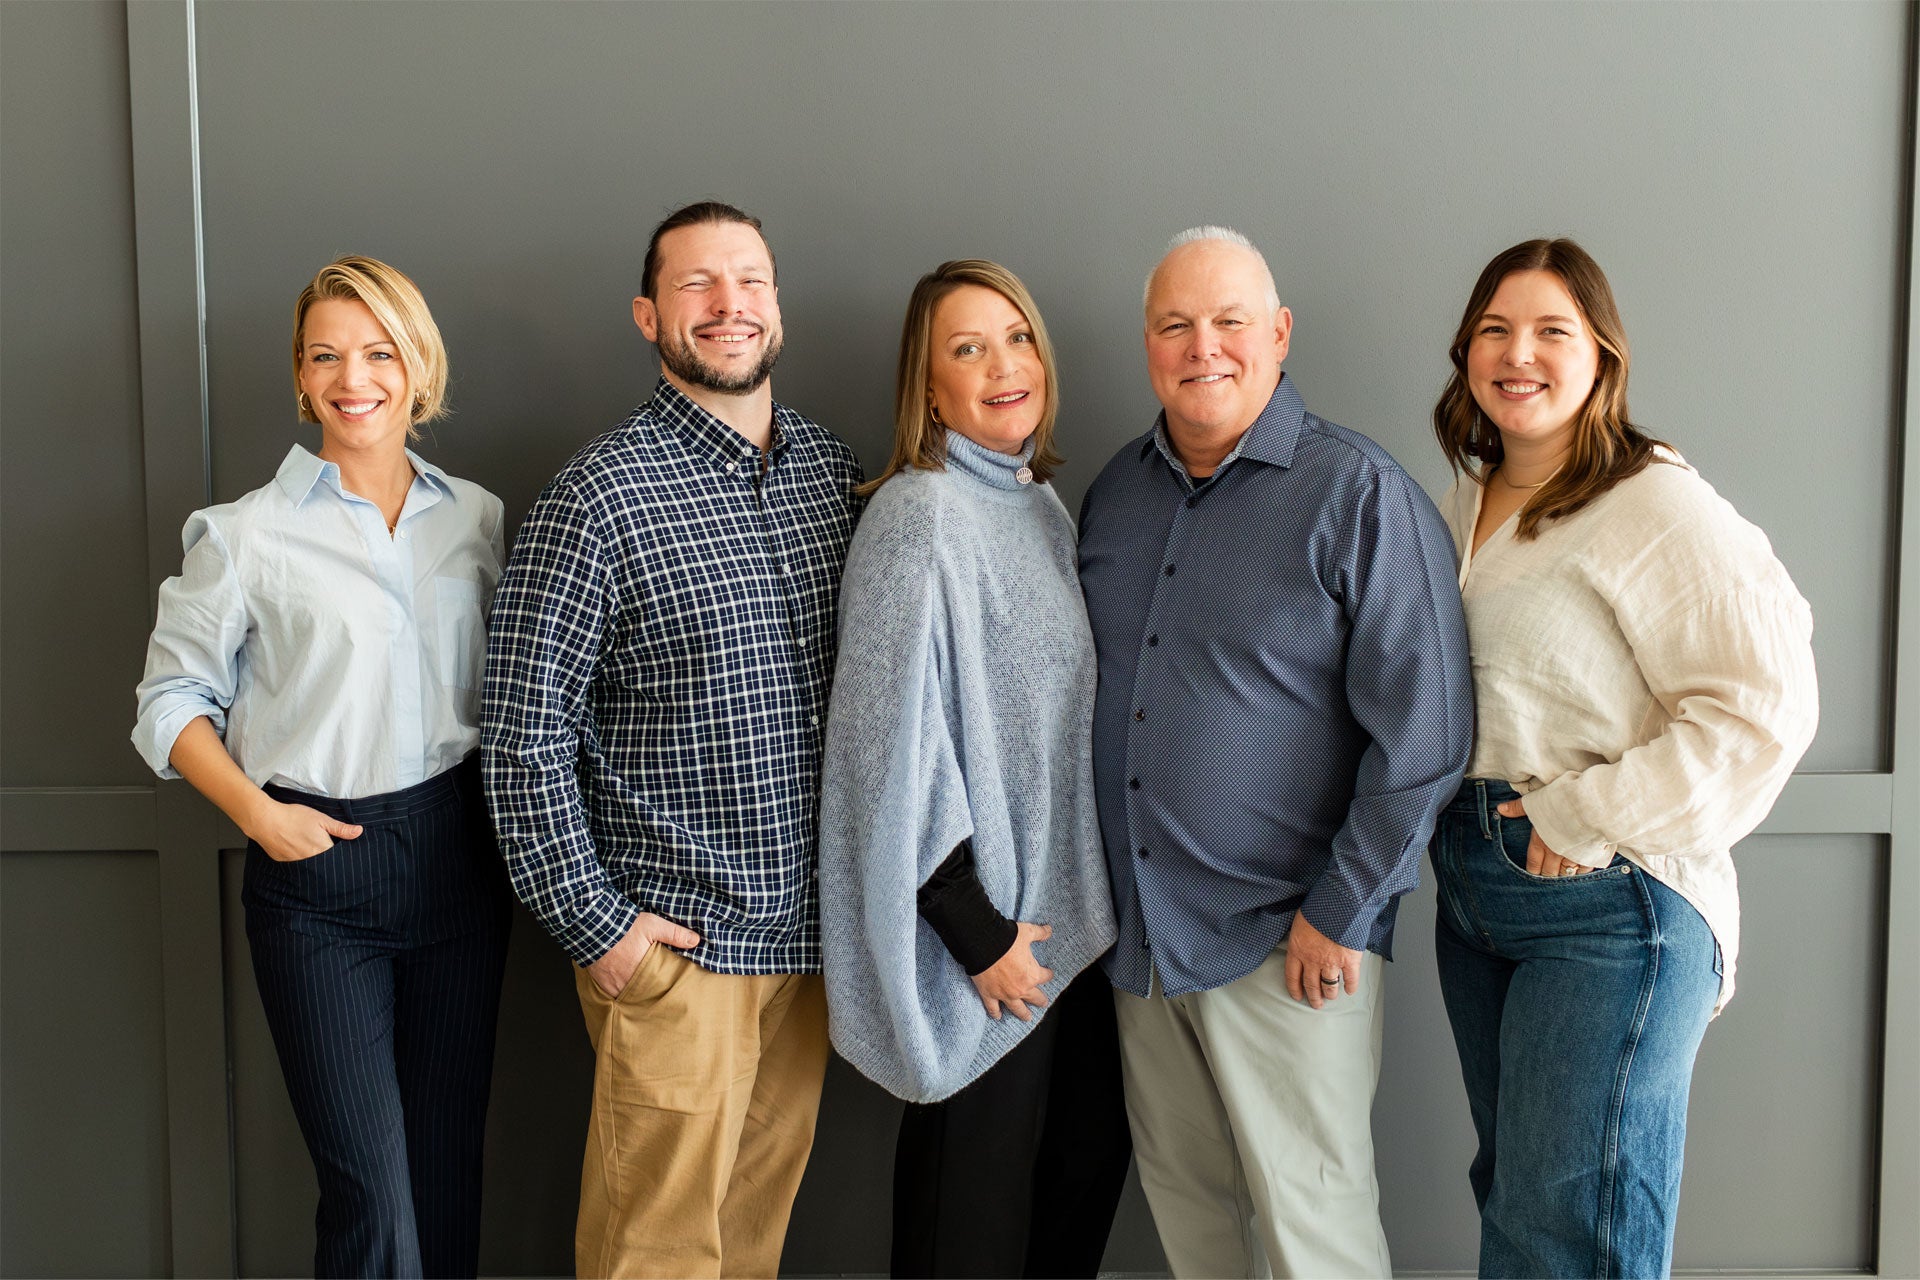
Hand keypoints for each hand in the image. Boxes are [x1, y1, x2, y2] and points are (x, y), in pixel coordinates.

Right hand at [245, 797, 361, 862]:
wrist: (265, 820)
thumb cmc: (294, 817)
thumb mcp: (321, 819)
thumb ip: (341, 828)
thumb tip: (359, 832)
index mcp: (322, 850)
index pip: (338, 857)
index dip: (340, 852)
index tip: (340, 847)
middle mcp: (310, 861)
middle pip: (325, 863)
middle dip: (328, 857)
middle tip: (321, 844)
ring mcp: (296, 864)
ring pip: (311, 865)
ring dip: (314, 859)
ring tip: (307, 844)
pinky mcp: (285, 863)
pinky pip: (297, 864)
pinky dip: (300, 859)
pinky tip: (297, 848)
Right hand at [587, 912, 701, 998]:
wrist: (592, 926)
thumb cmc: (623, 926)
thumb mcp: (653, 925)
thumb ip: (675, 933)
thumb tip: (696, 941)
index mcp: (643, 971)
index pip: (660, 988)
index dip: (666, 989)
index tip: (672, 989)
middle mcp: (628, 983)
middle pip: (644, 995)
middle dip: (652, 994)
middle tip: (660, 995)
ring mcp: (613, 986)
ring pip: (629, 996)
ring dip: (636, 994)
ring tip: (645, 994)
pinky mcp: (602, 985)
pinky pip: (614, 995)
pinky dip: (621, 993)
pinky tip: (627, 990)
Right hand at [970, 922, 1053, 1021]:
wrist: (983, 945)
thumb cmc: (1007, 939)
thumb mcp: (1027, 932)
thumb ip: (1040, 933)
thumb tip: (1049, 930)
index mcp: (1033, 974)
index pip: (1045, 976)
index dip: (1048, 974)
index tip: (1048, 974)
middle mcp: (1021, 988)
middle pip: (1035, 998)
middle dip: (1040, 1000)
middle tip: (1043, 1003)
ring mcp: (1004, 994)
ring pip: (1017, 1009)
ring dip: (1023, 1014)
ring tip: (1027, 1017)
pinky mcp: (989, 995)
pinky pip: (993, 1008)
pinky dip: (995, 1013)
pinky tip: (998, 1017)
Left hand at [1284, 912, 1362, 1008]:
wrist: (1338, 903)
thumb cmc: (1318, 907)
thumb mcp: (1299, 922)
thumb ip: (1299, 936)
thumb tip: (1300, 941)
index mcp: (1297, 950)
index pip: (1292, 975)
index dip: (1294, 988)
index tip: (1297, 996)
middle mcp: (1312, 960)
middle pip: (1311, 984)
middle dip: (1313, 997)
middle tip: (1316, 1004)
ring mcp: (1331, 962)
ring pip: (1329, 986)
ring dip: (1330, 994)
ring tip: (1331, 997)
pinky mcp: (1349, 961)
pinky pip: (1350, 979)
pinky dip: (1351, 986)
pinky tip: (1350, 990)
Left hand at [1496, 797, 1593, 877]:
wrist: (1592, 802)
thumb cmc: (1562, 800)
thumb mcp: (1536, 801)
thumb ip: (1518, 808)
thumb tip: (1500, 809)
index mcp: (1541, 842)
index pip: (1534, 865)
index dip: (1533, 872)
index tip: (1534, 874)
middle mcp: (1556, 853)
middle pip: (1550, 873)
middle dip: (1548, 876)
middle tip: (1548, 878)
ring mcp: (1574, 856)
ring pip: (1567, 874)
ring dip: (1565, 875)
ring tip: (1564, 876)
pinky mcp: (1592, 856)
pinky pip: (1585, 871)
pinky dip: (1582, 872)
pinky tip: (1581, 871)